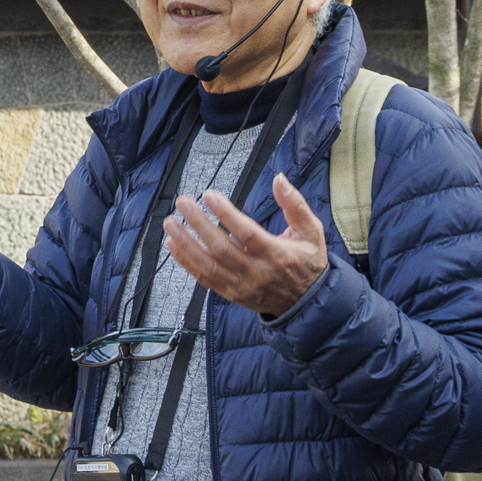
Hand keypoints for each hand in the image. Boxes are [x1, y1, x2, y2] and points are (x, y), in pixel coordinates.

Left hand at [168, 175, 332, 318]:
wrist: (306, 302)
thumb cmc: (307, 261)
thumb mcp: (311, 231)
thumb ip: (295, 204)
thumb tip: (279, 178)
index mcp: (276, 254)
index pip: (246, 233)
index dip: (226, 214)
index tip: (209, 195)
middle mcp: (257, 272)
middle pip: (221, 248)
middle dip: (199, 224)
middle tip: (182, 202)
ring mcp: (242, 286)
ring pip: (208, 265)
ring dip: (186, 243)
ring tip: (170, 223)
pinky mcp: (231, 294)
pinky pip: (205, 279)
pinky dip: (186, 262)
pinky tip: (172, 245)